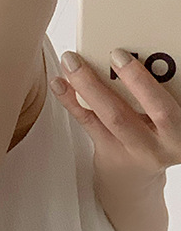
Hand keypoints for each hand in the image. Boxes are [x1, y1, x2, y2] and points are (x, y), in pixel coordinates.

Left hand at [50, 48, 180, 183]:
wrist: (141, 178)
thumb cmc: (163, 134)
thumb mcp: (172, 116)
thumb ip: (159, 93)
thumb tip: (140, 52)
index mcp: (179, 131)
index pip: (160, 108)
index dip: (139, 81)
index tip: (119, 56)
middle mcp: (157, 146)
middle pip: (121, 114)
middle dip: (98, 84)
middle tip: (79, 61)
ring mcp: (131, 152)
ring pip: (103, 118)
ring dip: (82, 88)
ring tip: (69, 65)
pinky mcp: (108, 154)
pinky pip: (89, 124)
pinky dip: (73, 101)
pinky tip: (61, 85)